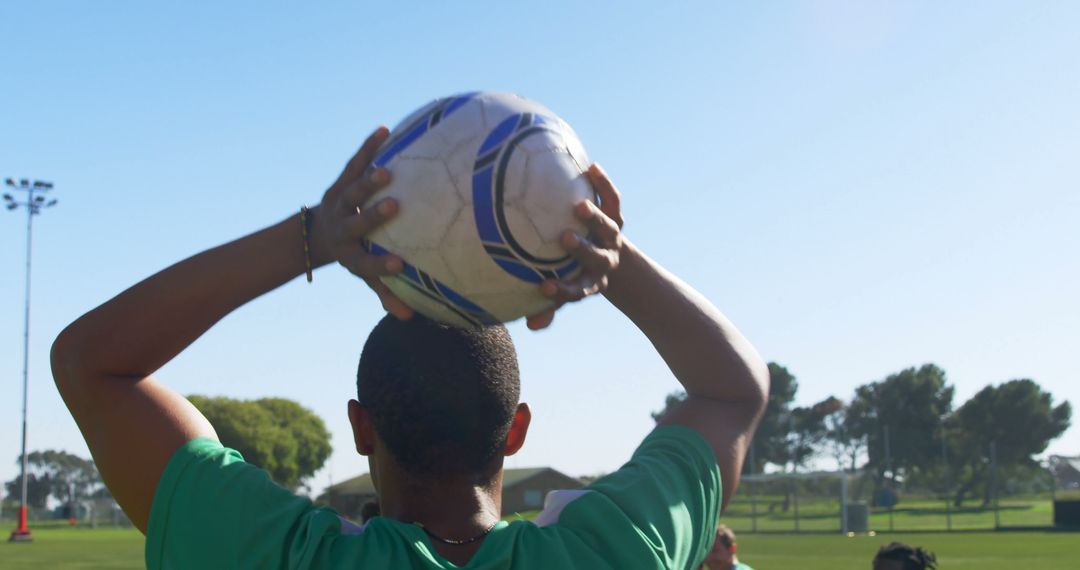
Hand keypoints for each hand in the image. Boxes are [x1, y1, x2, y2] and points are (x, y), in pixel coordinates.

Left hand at [313, 127, 414, 319]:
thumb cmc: (354, 254)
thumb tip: (411, 319)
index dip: (381, 267)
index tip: (401, 265)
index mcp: (350, 254)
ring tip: (387, 170)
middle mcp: (343, 228)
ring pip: (352, 191)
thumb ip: (386, 294)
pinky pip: (354, 162)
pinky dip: (368, 147)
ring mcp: (340, 202)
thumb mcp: (365, 275)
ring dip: (368, 181)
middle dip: (372, 216)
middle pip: (356, 224)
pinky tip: (385, 129)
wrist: (318, 232)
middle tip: (394, 206)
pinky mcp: (341, 181)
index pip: (365, 264)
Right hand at [526, 163, 624, 329]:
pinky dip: (604, 184)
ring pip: (609, 226)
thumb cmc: (574, 272)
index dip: (563, 291)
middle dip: (583, 249)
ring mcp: (612, 235)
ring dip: (595, 217)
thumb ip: (549, 306)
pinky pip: (612, 198)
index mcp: (592, 280)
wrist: (608, 254)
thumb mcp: (565, 288)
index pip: (578, 289)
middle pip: (598, 256)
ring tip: (579, 205)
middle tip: (565, 238)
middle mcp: (605, 258)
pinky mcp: (615, 213)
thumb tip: (530, 326)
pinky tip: (590, 168)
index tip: (544, 288)